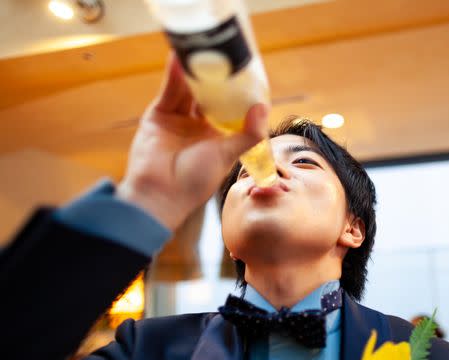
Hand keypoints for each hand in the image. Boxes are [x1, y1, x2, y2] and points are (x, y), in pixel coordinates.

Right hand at [118, 54, 267, 229]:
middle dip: (216, 77)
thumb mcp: (227, 155)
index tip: (246, 71)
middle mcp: (201, 125)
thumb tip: (263, 107)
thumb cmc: (195, 181)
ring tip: (203, 50)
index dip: (238, 91)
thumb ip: (249, 134)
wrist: (158, 193)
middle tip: (224, 55)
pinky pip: (170, 90)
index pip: (232, 107)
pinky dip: (175, 75)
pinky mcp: (160, 114)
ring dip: (195, 71)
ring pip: (189, 89)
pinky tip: (181, 59)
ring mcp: (180, 118)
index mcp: (221, 136)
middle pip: (210, 94)